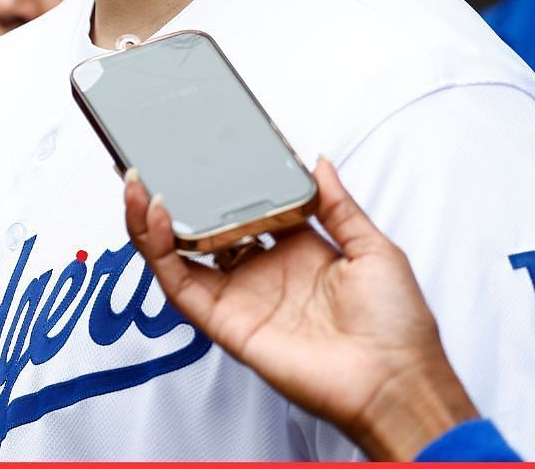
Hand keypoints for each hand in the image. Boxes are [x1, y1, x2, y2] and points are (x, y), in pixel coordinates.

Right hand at [125, 158, 478, 460]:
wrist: (394, 381)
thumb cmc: (397, 326)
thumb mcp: (374, 249)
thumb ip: (339, 206)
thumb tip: (318, 162)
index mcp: (296, 252)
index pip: (243, 211)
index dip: (219, 186)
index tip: (203, 154)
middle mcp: (261, 274)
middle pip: (202, 230)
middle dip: (174, 198)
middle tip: (153, 164)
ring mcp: (239, 297)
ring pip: (179, 256)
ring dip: (151, 221)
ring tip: (137, 185)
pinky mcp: (224, 321)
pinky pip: (181, 284)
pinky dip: (160, 252)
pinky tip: (156, 219)